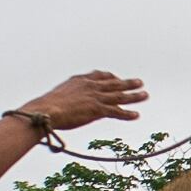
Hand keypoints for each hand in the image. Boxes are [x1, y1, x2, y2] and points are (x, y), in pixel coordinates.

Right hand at [21, 70, 146, 133]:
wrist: (46, 110)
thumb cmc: (45, 107)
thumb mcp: (58, 97)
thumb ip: (67, 98)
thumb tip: (65, 106)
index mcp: (80, 80)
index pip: (99, 75)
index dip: (110, 77)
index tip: (116, 77)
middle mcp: (90, 86)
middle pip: (113, 83)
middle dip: (127, 83)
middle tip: (140, 82)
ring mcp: (95, 97)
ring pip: (119, 96)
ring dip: (134, 96)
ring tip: (145, 95)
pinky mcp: (97, 109)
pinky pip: (116, 111)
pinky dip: (127, 114)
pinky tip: (136, 115)